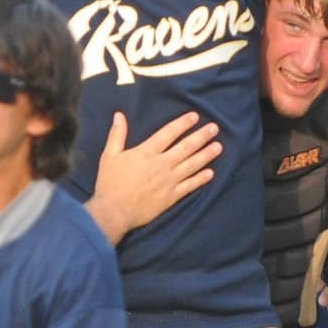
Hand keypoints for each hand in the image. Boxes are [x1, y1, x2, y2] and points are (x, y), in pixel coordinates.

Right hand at [87, 111, 219, 243]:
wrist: (114, 211)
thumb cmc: (110, 183)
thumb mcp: (109, 155)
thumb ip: (117, 134)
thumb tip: (119, 115)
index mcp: (146, 152)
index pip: (168, 133)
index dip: (182, 124)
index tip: (195, 117)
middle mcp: (161, 164)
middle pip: (185, 147)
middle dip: (201, 136)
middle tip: (214, 128)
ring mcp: (168, 181)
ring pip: (191, 165)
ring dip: (206, 155)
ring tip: (218, 147)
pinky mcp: (171, 197)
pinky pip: (189, 186)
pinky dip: (201, 179)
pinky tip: (210, 173)